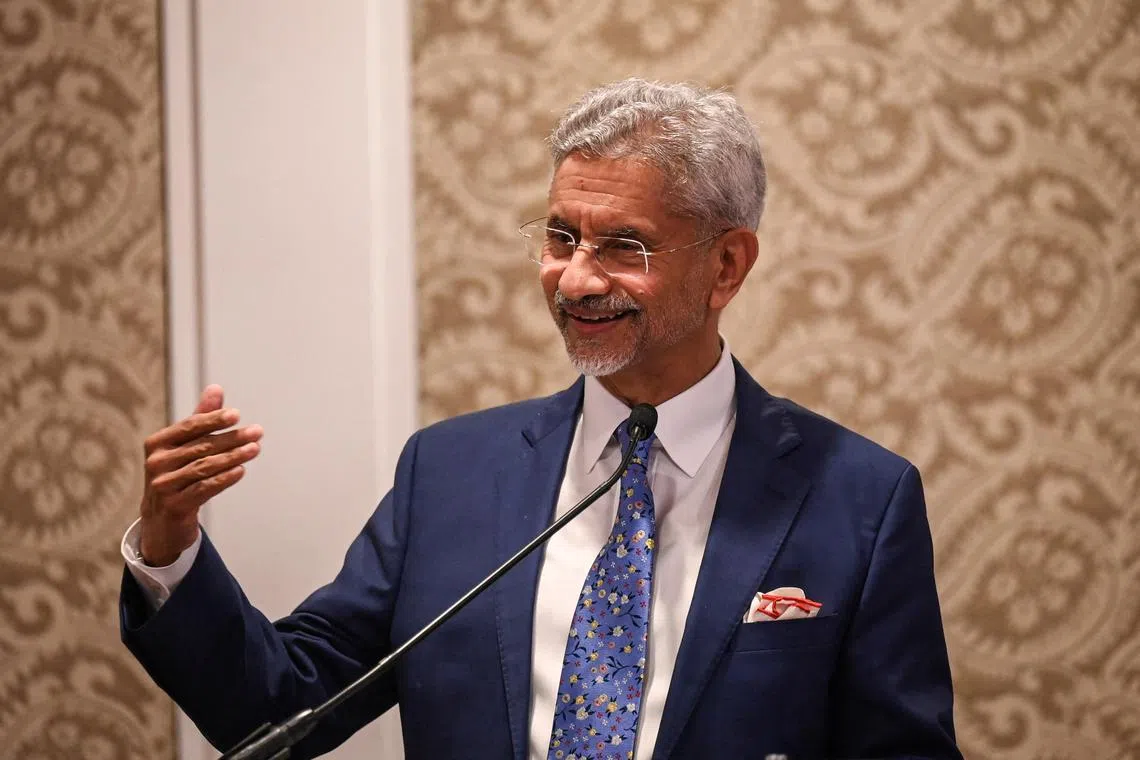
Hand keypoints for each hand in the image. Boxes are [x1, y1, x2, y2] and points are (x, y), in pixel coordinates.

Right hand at [138, 385, 262, 565]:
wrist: (162, 521)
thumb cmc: (177, 475)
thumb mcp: (184, 447)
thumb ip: (200, 419)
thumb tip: (216, 388)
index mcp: (157, 443)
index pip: (189, 426)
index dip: (213, 419)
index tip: (237, 414)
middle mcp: (156, 462)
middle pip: (201, 446)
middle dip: (232, 438)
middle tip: (257, 432)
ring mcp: (163, 485)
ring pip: (204, 467)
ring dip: (233, 457)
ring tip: (255, 449)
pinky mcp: (173, 505)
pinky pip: (203, 489)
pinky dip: (224, 479)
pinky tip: (241, 470)